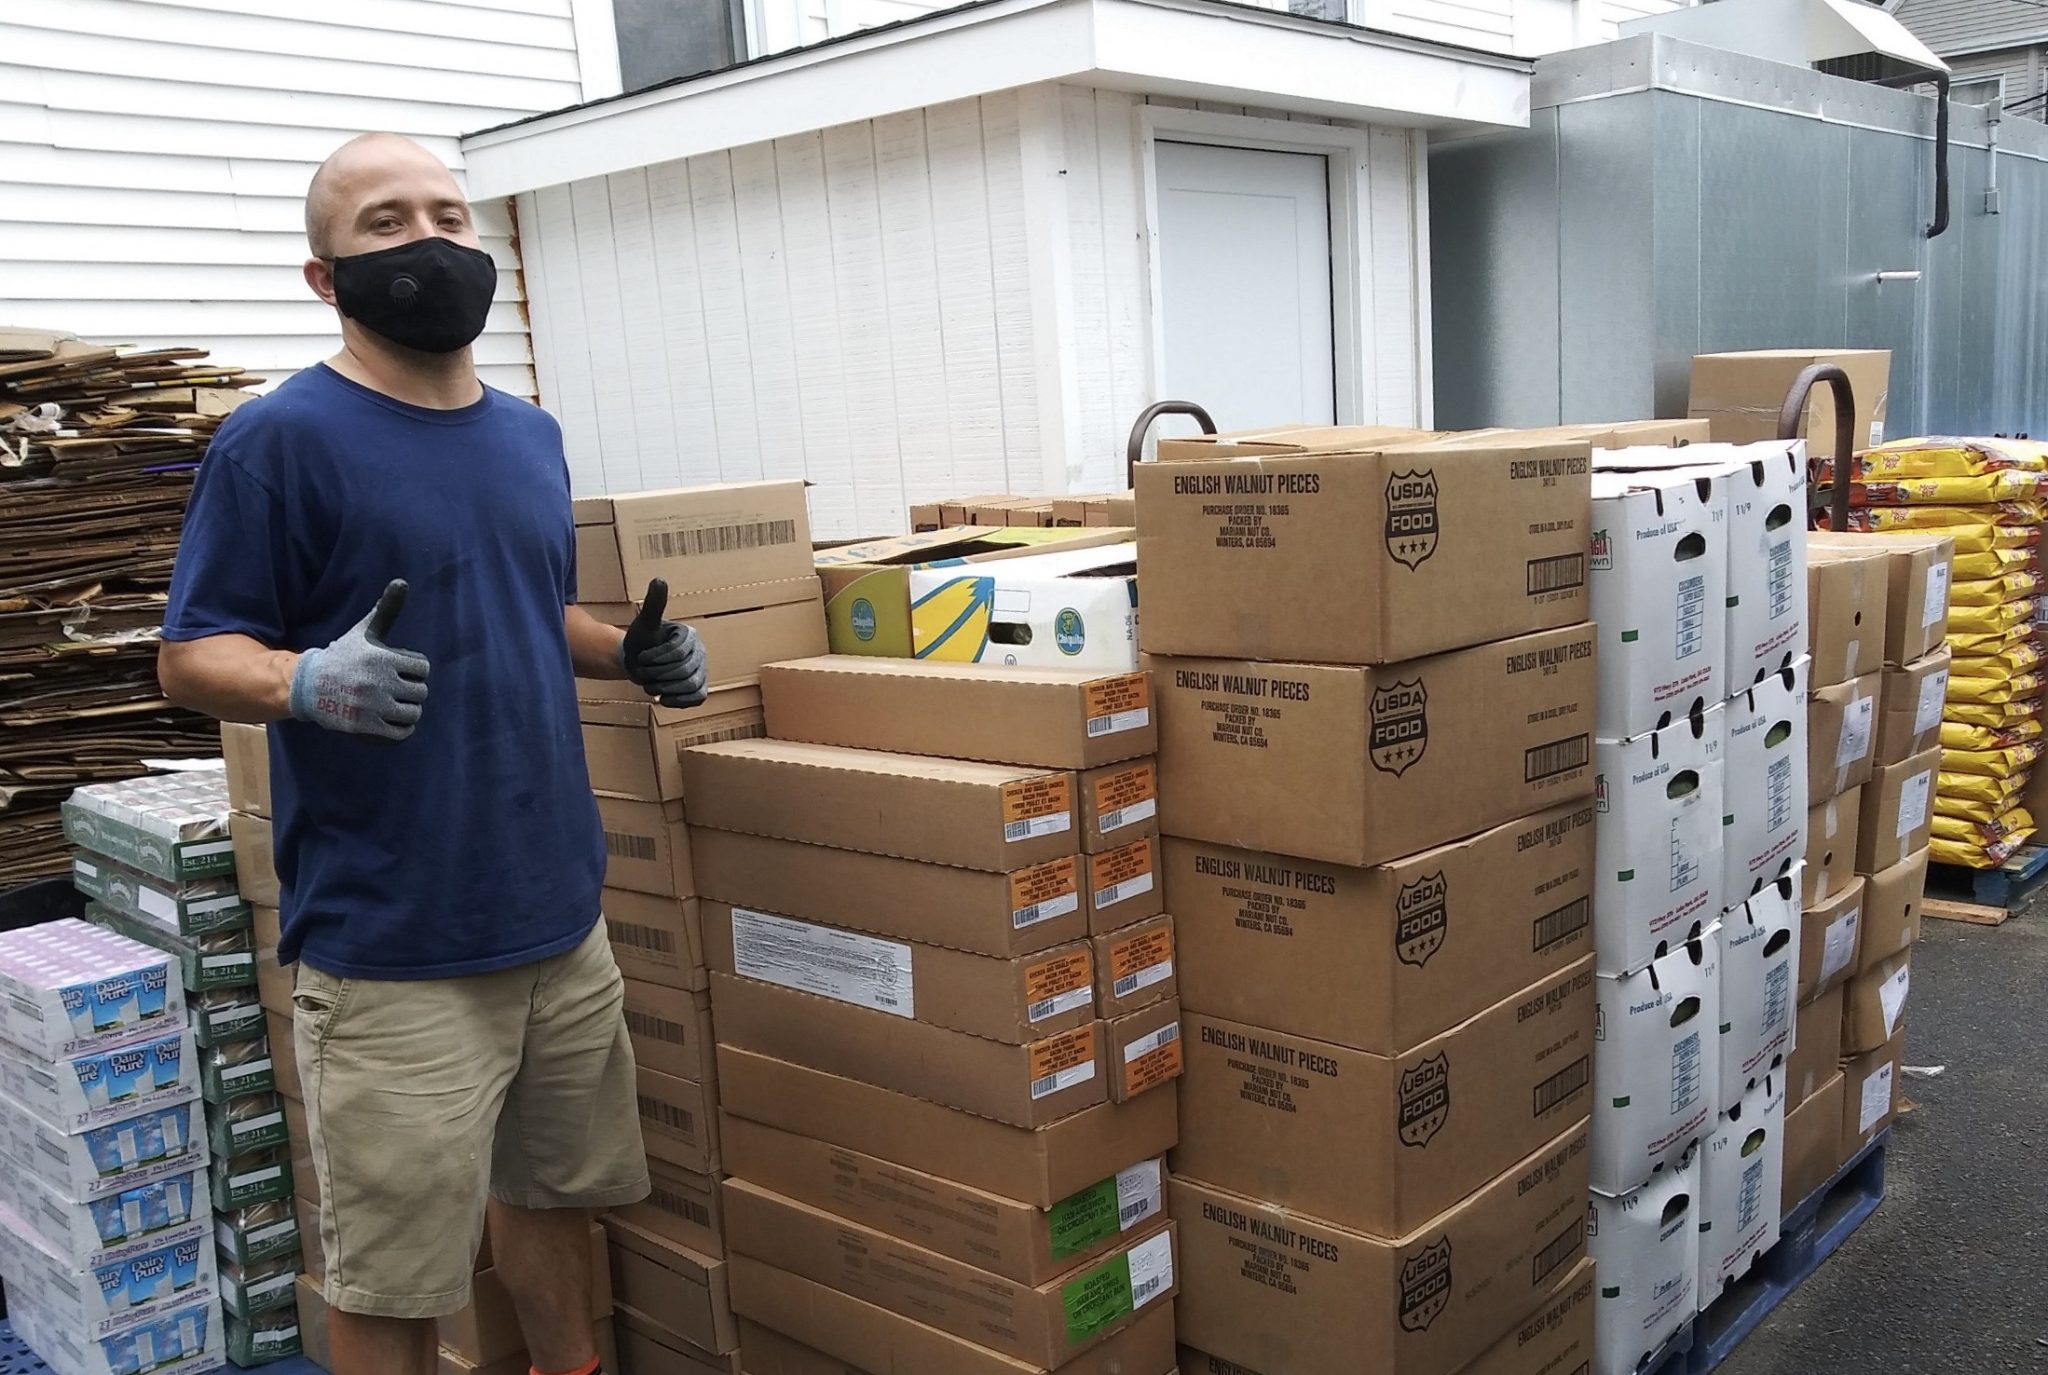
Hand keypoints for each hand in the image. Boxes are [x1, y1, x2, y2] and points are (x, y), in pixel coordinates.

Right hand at [288, 580, 430, 740]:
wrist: (309, 685)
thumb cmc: (343, 656)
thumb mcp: (365, 631)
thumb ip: (386, 610)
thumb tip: (402, 582)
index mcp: (383, 658)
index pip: (422, 668)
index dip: (413, 670)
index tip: (399, 670)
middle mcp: (379, 682)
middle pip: (421, 692)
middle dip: (410, 691)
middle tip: (394, 689)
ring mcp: (373, 706)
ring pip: (413, 714)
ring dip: (407, 711)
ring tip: (393, 705)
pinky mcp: (366, 727)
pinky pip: (401, 733)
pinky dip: (401, 729)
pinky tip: (391, 721)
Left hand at [619, 578, 707, 708]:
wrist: (636, 661)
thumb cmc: (640, 640)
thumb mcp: (645, 622)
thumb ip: (655, 603)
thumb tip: (659, 579)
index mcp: (690, 636)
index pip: (678, 653)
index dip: (656, 659)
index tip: (641, 658)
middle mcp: (701, 653)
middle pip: (684, 671)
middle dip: (658, 675)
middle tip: (642, 674)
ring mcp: (702, 671)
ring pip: (689, 686)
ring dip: (665, 689)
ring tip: (650, 686)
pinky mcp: (699, 689)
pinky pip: (696, 698)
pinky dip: (679, 701)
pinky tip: (663, 699)